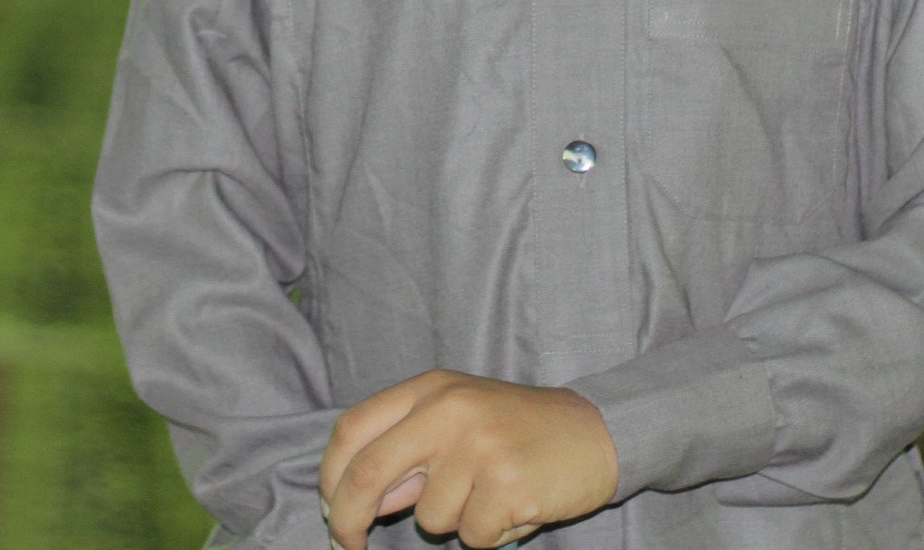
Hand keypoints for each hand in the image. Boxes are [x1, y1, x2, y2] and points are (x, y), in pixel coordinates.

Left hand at [319, 371, 617, 549]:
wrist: (594, 432)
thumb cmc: (515, 431)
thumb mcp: (456, 421)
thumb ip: (408, 450)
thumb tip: (361, 497)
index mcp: (430, 389)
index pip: (353, 428)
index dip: (331, 474)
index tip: (329, 506)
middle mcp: (449, 410)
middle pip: (370, 473)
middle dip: (348, 518)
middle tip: (348, 543)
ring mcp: (479, 446)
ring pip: (428, 516)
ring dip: (454, 521)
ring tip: (490, 494)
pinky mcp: (508, 484)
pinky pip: (471, 537)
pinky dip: (489, 535)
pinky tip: (514, 507)